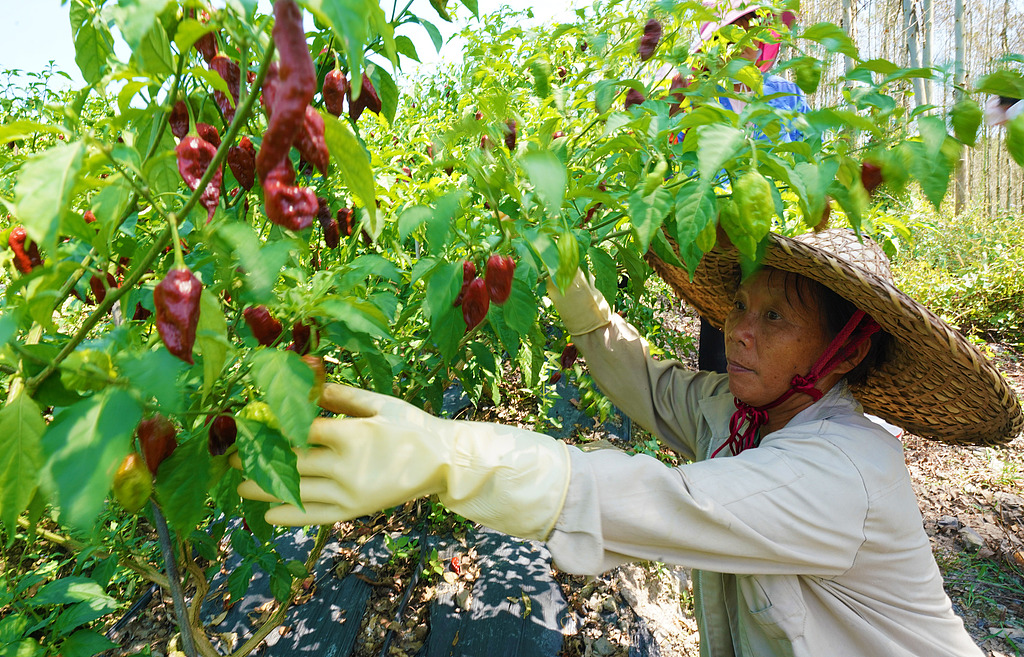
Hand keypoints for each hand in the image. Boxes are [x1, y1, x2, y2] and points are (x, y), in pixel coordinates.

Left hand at [236, 383, 571, 538]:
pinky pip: (316, 516)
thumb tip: (304, 378)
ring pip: (297, 491)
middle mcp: (347, 466)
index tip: (247, 426)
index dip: (270, 428)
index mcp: (352, 434)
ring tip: (240, 487)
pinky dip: (290, 516)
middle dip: (259, 460)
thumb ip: (339, 395)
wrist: (441, 462)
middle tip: (231, 459)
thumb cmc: (409, 426)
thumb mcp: (378, 403)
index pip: (300, 431)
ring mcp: (350, 492)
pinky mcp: (355, 510)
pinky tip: (268, 514)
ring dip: (265, 490)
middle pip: (291, 463)